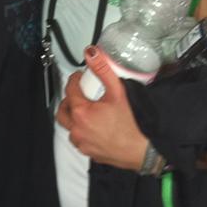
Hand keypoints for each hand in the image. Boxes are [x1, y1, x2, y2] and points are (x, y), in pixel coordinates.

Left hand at [56, 46, 148, 170]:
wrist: (144, 151)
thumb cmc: (132, 124)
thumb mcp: (118, 91)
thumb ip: (102, 70)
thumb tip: (91, 53)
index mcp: (81, 113)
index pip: (70, 89)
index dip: (75, 79)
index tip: (81, 77)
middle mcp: (77, 130)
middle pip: (63, 110)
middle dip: (68, 100)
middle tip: (80, 94)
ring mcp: (82, 143)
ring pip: (69, 127)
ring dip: (73, 117)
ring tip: (86, 110)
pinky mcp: (89, 153)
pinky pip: (78, 140)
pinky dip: (81, 131)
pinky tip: (93, 126)